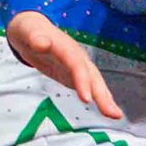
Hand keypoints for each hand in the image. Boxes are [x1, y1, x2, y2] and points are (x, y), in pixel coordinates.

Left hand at [7, 7, 122, 120]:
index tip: (86, 99)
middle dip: (103, 95)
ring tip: (117, 116)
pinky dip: (101, 99)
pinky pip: (91, 88)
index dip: (82, 81)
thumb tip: (41, 43)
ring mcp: (79, 66)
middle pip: (92, 76)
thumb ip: (34, 38)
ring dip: (107, 99)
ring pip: (95, 83)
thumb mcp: (28, 32)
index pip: (76, 65)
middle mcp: (77, 57)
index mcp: (66, 48)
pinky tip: (110, 112)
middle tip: (113, 114)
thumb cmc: (30, 31)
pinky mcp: (76, 75)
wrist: (32, 29)